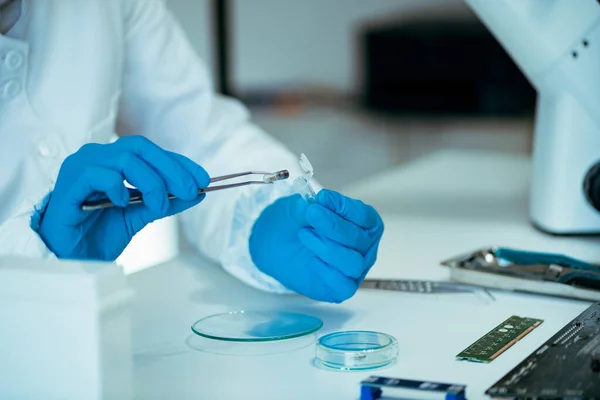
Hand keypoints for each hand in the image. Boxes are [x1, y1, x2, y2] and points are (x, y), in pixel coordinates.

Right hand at [37, 136, 208, 260]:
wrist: (70, 257)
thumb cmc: (99, 233)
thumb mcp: (141, 215)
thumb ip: (165, 201)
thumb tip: (197, 193)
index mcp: (114, 160)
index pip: (152, 152)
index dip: (180, 163)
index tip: (203, 179)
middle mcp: (98, 156)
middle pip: (141, 147)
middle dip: (171, 169)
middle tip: (189, 191)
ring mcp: (82, 165)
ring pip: (125, 158)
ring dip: (151, 182)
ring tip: (158, 206)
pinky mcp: (69, 181)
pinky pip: (99, 173)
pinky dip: (118, 187)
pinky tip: (122, 203)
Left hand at [249, 189, 383, 302]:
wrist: (277, 243)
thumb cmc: (297, 222)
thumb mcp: (301, 206)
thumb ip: (312, 205)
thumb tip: (318, 203)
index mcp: (365, 223)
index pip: (365, 216)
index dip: (344, 207)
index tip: (322, 198)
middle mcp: (365, 247)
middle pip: (359, 239)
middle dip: (333, 225)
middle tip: (311, 213)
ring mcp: (355, 269)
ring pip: (353, 263)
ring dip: (327, 247)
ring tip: (304, 234)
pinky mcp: (340, 288)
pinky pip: (344, 286)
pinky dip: (327, 272)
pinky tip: (312, 260)